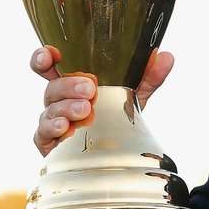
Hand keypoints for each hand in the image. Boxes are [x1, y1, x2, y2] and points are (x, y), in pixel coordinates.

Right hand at [30, 45, 174, 155]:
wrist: (112, 153)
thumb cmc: (114, 117)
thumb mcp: (134, 94)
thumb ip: (148, 76)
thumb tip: (165, 56)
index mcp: (71, 82)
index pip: (48, 65)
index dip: (43, 58)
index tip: (51, 54)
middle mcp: (57, 100)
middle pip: (51, 87)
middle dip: (68, 85)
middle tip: (90, 88)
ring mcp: (51, 121)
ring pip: (50, 110)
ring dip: (66, 108)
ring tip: (85, 110)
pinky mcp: (49, 143)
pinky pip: (44, 134)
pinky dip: (54, 129)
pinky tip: (66, 128)